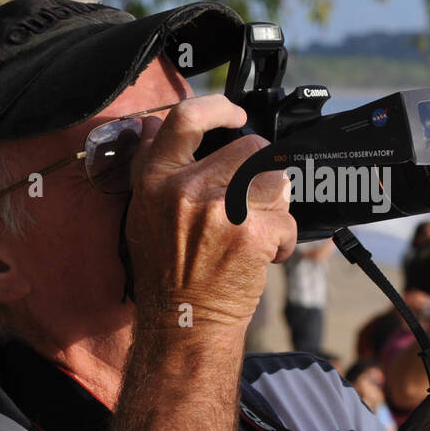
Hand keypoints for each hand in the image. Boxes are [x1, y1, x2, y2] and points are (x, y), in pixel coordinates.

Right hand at [125, 95, 294, 330]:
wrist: (183, 322)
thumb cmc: (166, 271)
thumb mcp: (142, 211)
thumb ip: (149, 165)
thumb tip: (149, 123)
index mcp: (156, 179)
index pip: (186, 118)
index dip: (218, 107)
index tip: (236, 114)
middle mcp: (186, 189)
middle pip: (250, 148)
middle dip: (262, 172)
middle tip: (256, 200)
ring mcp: (220, 210)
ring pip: (275, 181)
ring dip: (276, 205)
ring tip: (259, 228)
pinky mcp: (251, 233)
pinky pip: (286, 221)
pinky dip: (283, 241)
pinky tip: (263, 256)